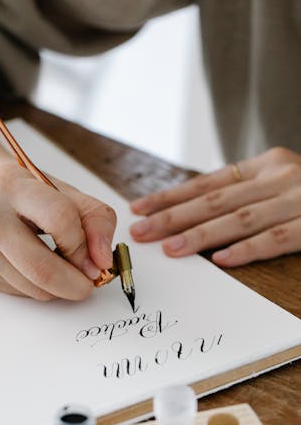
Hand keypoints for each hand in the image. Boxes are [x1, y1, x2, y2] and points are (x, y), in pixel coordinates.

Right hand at [0, 159, 116, 300]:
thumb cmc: (20, 191)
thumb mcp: (60, 190)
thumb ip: (93, 218)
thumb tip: (103, 261)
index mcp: (11, 185)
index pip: (59, 219)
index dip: (84, 245)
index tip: (96, 258)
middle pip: (41, 268)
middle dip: (75, 284)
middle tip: (89, 283)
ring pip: (32, 288)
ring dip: (58, 288)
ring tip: (63, 269)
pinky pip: (19, 292)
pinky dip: (38, 287)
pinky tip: (35, 267)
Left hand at [129, 147, 300, 266]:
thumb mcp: (279, 180)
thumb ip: (244, 193)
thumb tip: (190, 213)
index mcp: (266, 164)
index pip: (207, 182)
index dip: (171, 196)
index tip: (140, 208)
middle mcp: (280, 176)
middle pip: (215, 200)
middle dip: (173, 217)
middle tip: (142, 232)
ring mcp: (300, 199)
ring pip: (240, 219)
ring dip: (201, 235)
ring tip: (171, 249)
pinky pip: (277, 238)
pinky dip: (248, 250)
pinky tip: (221, 260)